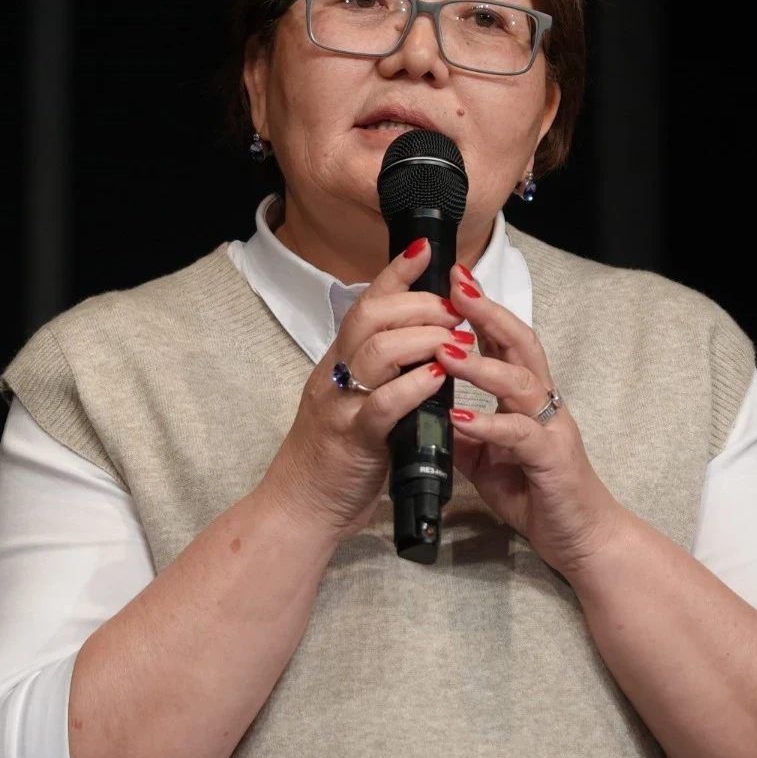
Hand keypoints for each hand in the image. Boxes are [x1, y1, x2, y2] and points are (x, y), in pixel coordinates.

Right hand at [259, 239, 467, 543]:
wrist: (299, 508)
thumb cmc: (334, 458)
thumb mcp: (354, 402)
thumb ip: (381, 374)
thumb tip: (425, 346)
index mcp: (338, 362)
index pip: (365, 302)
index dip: (396, 273)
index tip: (424, 249)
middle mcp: (334, 374)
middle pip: (373, 316)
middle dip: (422, 305)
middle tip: (457, 311)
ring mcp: (340, 405)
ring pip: (379, 350)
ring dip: (426, 339)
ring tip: (457, 343)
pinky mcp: (352, 439)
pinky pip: (383, 403)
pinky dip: (414, 386)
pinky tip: (439, 378)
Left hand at [436, 263, 627, 578]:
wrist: (581, 539)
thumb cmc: (537, 493)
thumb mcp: (488, 460)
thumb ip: (464, 433)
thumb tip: (426, 414)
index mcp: (525, 397)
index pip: (503, 341)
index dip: (480, 308)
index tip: (452, 278)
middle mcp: (542, 403)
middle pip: (519, 343)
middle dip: (487, 312)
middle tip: (455, 287)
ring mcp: (550, 428)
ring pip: (520, 382)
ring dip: (481, 364)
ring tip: (445, 352)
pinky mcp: (552, 460)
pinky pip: (521, 435)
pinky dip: (490, 425)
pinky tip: (462, 418)